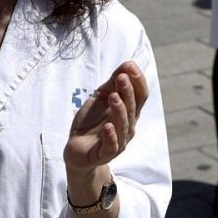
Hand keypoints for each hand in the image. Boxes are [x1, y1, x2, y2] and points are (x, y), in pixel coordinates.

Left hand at [63, 61, 148, 175]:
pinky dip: (111, 136)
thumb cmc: (92, 121)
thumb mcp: (101, 97)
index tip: (130, 66)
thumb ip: (113, 83)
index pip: (140, 96)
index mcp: (129, 112)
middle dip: (128, 92)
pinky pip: (111, 146)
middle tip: (122, 77)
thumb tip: (129, 63)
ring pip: (123, 125)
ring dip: (120, 110)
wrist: (77, 148)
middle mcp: (128, 126)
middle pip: (133, 108)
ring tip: (113, 96)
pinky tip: (108, 127)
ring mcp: (118, 141)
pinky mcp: (105, 153)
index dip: (138, 81)